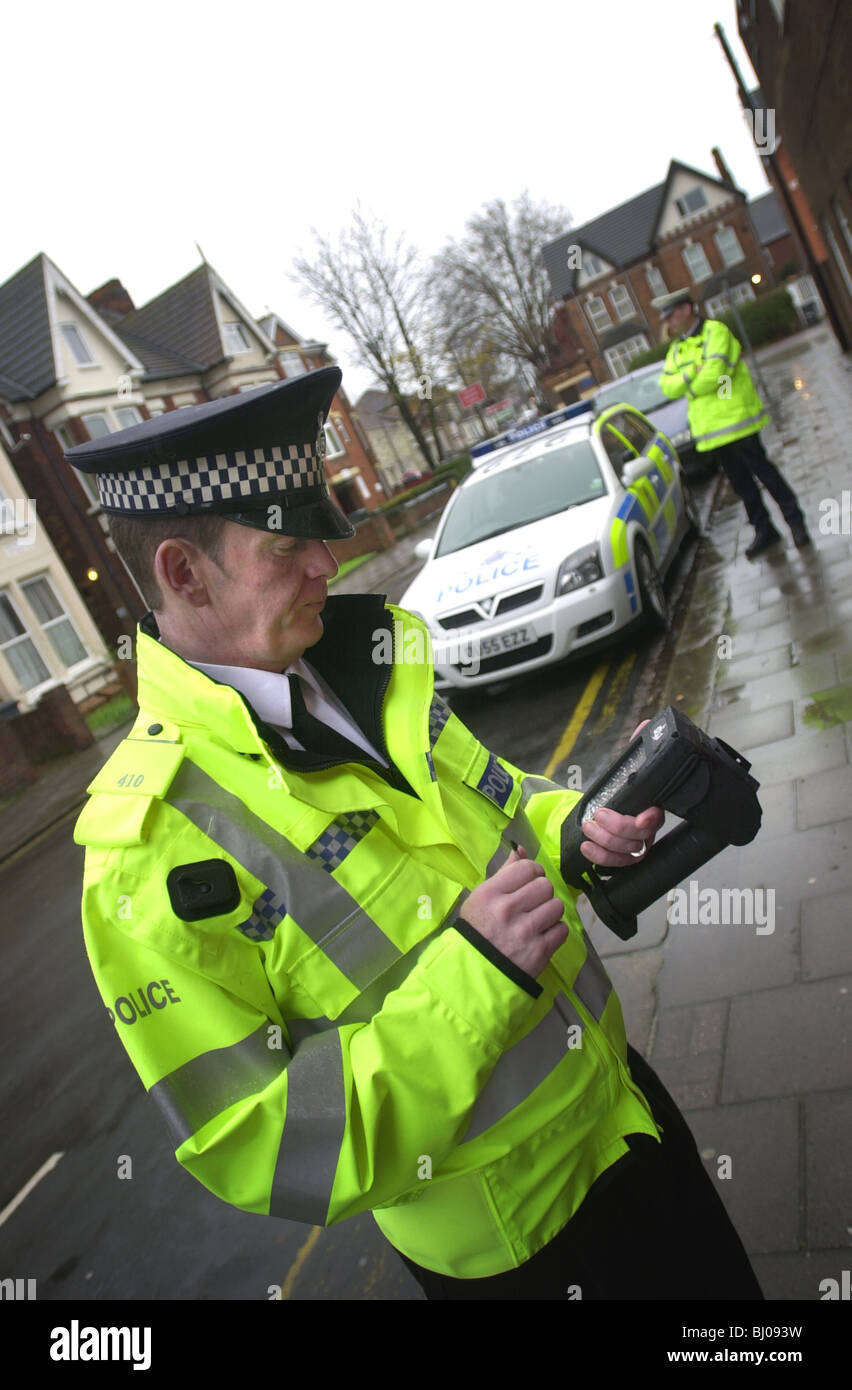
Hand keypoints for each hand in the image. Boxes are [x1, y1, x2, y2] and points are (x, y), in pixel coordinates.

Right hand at [459, 847, 568, 978]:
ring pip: (557, 906)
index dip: (533, 872)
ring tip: (538, 918)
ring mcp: (525, 932)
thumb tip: (521, 850)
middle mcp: (508, 910)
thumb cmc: (477, 930)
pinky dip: (555, 931)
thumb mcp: (481, 898)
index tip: (529, 881)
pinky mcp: (540, 951)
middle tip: (533, 902)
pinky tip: (542, 934)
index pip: (527, 868)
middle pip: (545, 885)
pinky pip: (562, 929)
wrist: (476, 972)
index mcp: (490, 894)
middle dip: (542, 892)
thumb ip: (504, 873)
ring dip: (550, 911)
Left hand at [580, 720, 663, 869]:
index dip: (645, 821)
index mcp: (652, 805)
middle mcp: (648, 828)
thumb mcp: (627, 766)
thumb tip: (645, 724)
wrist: (607, 804)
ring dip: (605, 842)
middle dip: (615, 828)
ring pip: (628, 852)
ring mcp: (637, 844)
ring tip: (588, 828)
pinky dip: (600, 857)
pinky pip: (617, 864)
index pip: (655, 818)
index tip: (632, 818)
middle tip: (596, 816)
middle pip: (639, 838)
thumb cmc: (620, 785)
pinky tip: (586, 847)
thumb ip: (637, 747)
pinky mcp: (623, 855)